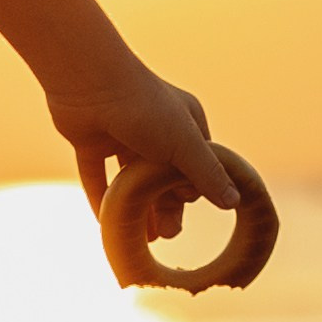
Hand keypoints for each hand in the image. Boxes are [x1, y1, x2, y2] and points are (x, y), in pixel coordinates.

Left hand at [45, 56, 238, 232]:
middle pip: (164, 176)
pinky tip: (107, 224)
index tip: (187, 203)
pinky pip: (96, 176)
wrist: (88, 82)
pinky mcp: (91, 141)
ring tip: (145, 239)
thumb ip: (207, 174)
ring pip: (132, 179)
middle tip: (168, 235)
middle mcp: (154, 127)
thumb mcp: (184, 144)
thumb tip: (233, 201)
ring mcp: (121, 134)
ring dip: (139, 208)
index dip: (193, 188)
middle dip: (168, 206)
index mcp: (183, 122)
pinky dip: (101, 199)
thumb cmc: (143, 107)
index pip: (196, 164)